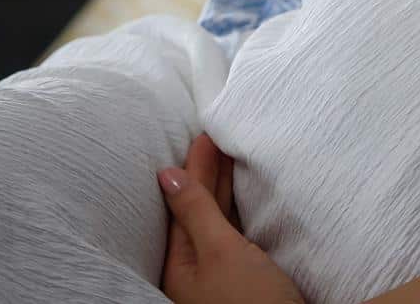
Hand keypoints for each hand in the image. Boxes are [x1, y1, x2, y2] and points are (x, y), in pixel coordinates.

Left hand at [157, 132, 304, 303]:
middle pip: (199, 212)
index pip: (184, 204)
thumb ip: (196, 212)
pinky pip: (235, 237)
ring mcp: (221, 278)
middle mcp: (196, 273)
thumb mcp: (221, 253)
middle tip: (217, 135)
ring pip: (217, 223)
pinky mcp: (245, 282)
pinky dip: (237, 212)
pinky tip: (242, 200)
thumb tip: (167, 176)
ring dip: (223, 189)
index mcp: (180, 266)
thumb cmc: (252, 303)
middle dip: (208, 172)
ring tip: (228, 155)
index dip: (194, 166)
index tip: (205, 133)